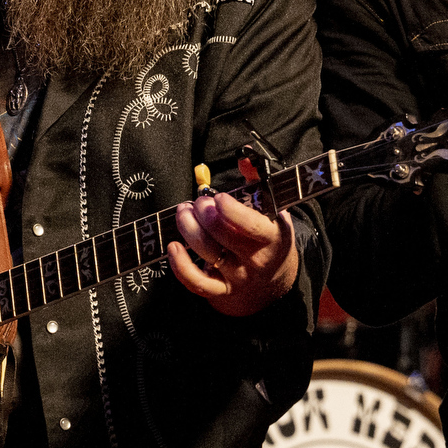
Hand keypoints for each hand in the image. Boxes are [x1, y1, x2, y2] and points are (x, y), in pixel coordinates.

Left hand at [168, 190, 299, 316]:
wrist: (274, 282)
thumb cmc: (269, 237)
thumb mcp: (272, 209)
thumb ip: (258, 181)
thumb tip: (246, 155)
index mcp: (273, 236)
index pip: (252, 226)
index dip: (232, 211)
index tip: (218, 198)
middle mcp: (256, 259)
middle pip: (224, 236)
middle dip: (204, 214)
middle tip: (198, 203)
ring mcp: (238, 277)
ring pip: (208, 254)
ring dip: (189, 229)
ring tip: (183, 213)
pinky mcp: (221, 292)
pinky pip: (197, 283)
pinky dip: (181, 266)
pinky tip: (173, 246)